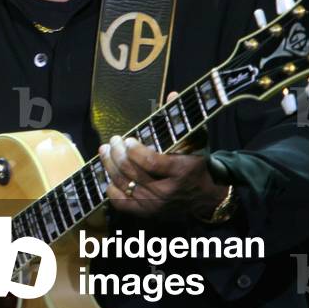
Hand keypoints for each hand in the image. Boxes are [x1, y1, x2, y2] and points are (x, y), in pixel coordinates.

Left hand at [100, 94, 225, 219]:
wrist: (204, 197)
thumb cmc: (195, 163)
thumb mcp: (195, 140)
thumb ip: (180, 119)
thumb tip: (171, 94)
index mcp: (180, 171)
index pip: (151, 162)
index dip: (135, 151)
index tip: (128, 139)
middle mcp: (167, 191)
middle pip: (132, 172)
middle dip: (117, 154)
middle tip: (112, 141)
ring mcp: (155, 204)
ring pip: (123, 184)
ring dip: (110, 165)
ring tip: (105, 151)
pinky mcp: (146, 213)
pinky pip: (120, 202)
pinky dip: (111, 187)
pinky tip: (108, 174)